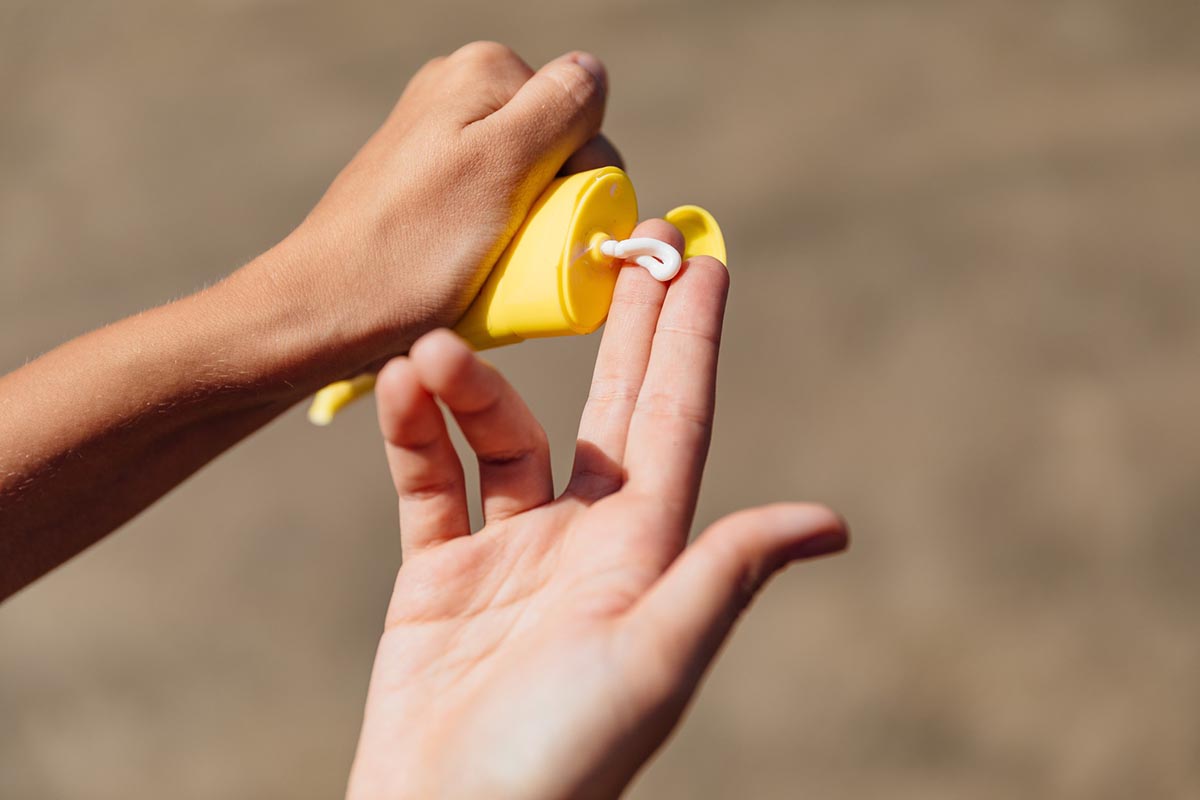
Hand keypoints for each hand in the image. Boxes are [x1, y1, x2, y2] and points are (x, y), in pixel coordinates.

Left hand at [255, 41, 619, 375]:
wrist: (325, 310)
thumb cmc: (415, 248)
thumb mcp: (502, 167)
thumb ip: (559, 108)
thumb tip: (593, 70)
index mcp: (486, 72)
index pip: (585, 124)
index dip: (584, 185)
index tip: (548, 232)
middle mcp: (458, 92)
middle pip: (557, 154)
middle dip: (554, 209)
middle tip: (517, 256)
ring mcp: (437, 140)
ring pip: (528, 188)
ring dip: (527, 233)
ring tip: (488, 267)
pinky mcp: (424, 187)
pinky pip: (490, 212)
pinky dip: (495, 244)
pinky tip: (469, 270)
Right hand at [346, 221, 847, 799]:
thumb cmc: (562, 756)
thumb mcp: (653, 660)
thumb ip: (724, 576)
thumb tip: (832, 523)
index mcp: (644, 551)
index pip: (674, 420)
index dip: (691, 341)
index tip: (704, 259)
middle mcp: (585, 540)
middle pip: (608, 406)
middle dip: (624, 325)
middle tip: (632, 238)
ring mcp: (510, 553)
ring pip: (499, 435)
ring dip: (470, 387)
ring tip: (432, 351)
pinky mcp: (440, 574)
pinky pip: (430, 480)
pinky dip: (414, 434)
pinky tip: (401, 389)